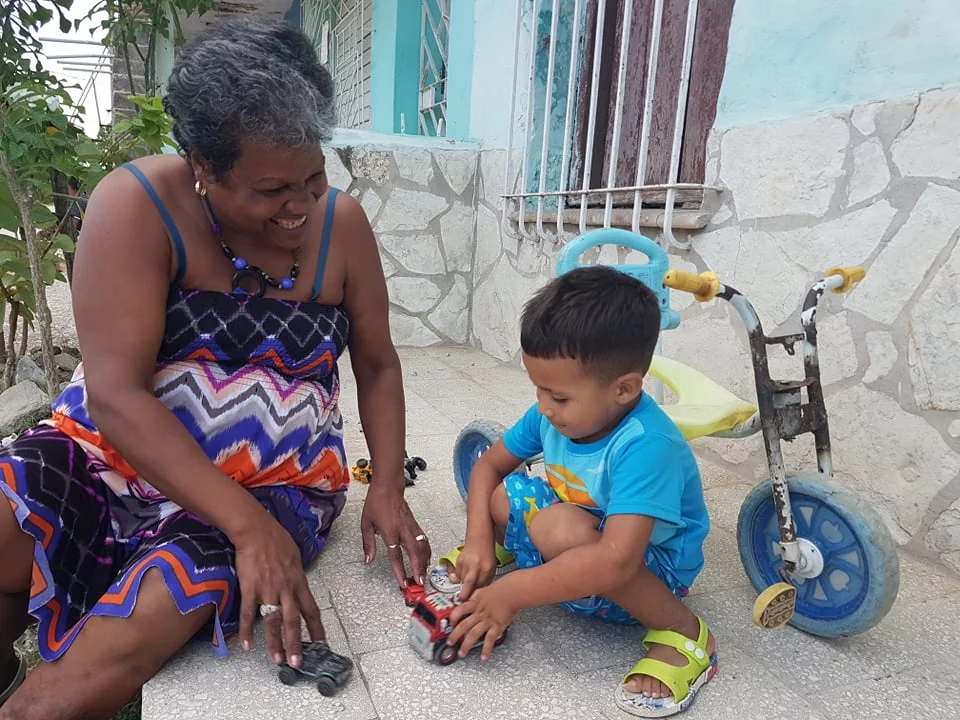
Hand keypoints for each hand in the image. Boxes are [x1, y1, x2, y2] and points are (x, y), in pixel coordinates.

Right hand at [234, 514, 324, 668]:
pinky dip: (247, 631)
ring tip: (277, 660)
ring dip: (275, 643)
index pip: (311, 609)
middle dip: (296, 644)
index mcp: (299, 581)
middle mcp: (286, 589)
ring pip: (273, 622)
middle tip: (298, 663)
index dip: (316, 628)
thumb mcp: (295, 556)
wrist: (256, 531)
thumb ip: (297, 574)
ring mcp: (268, 590)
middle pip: (293, 621)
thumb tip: (298, 583)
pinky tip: (247, 645)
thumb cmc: (276, 539)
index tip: (321, 643)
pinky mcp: (250, 589)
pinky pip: (248, 614)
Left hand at [360, 482, 431, 588]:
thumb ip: (368, 544)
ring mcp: (411, 527)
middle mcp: (403, 530)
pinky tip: (426, 558)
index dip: (400, 571)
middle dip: (418, 570)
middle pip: (414, 554)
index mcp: (390, 532)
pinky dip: (426, 551)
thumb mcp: (366, 524)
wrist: (388, 487)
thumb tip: (368, 560)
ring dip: (424, 562)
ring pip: (422, 547)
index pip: (396, 556)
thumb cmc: (376, 503)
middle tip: (419, 583)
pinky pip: (424, 540)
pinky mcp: (415, 524)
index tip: (403, 583)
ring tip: (424, 574)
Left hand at [448, 583, 516, 660]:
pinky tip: (484, 656)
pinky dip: (487, 649)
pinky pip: (490, 639)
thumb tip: (471, 596)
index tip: (450, 623)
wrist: (512, 592)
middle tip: (450, 643)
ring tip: (462, 653)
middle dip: (454, 636)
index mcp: (475, 604)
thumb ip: (476, 595)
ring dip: (466, 645)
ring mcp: (487, 620)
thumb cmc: (502, 589)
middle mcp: (479, 613)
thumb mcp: (484, 590)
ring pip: (473, 634)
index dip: (453, 617)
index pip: (459, 610)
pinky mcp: (497, 626)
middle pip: (463, 625)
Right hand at [454, 542, 496, 599]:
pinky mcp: (458, 562)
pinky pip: (457, 575)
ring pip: (461, 581)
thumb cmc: (487, 554)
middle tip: (463, 599)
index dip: (476, 596)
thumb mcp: (491, 569)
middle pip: (468, 585)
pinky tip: (466, 573)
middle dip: (465, 595)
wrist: (479, 539)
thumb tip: (478, 594)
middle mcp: (475, 566)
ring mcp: (465, 563)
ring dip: (464, 585)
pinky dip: (460, 577)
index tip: (473, 602)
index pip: (480, 587)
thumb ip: (485, 582)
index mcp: (487, 569)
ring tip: (469, 581)